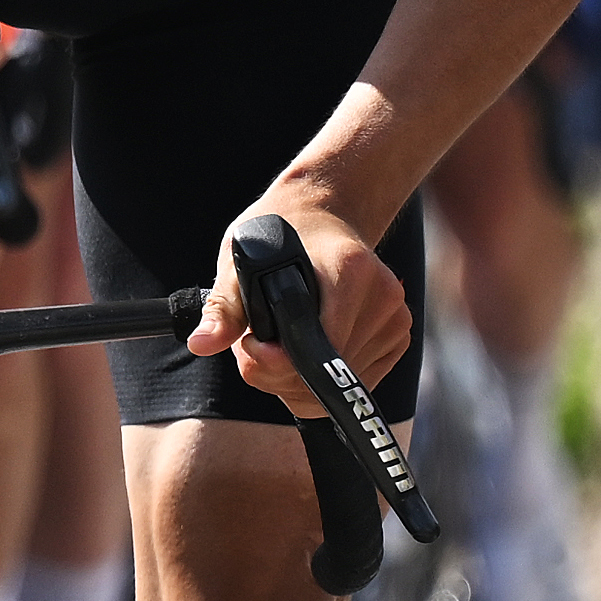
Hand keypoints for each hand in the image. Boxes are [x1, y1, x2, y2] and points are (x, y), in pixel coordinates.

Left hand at [186, 183, 414, 417]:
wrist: (321, 213)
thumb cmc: (275, 238)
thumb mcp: (239, 264)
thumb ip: (224, 309)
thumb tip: (201, 343)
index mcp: (349, 271)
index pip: (315, 349)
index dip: (274, 362)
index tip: (251, 341)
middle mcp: (383, 297)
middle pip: (325, 375)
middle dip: (279, 373)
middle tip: (258, 340)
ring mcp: (396, 319)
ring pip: (339, 387)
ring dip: (298, 379)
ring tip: (283, 337)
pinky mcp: (399, 336)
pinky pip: (355, 383)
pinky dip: (321, 380)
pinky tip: (307, 346)